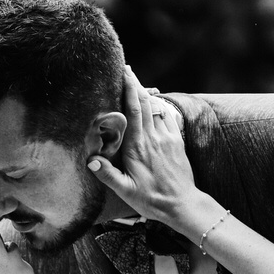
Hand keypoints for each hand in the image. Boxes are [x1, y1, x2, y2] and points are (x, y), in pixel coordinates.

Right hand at [86, 66, 203, 223]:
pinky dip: (159, 106)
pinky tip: (153, 103)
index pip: (133, 111)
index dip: (129, 89)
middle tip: (126, 69)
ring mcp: (167, 138)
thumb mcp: (126, 192)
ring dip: (146, 93)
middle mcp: (153, 138)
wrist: (183, 205)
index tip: (123, 72)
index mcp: (137, 147)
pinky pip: (167, 116)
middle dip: (136, 83)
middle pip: (145, 102)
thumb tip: (90, 161)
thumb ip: (108, 175)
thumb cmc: (152, 200)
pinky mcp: (177, 141)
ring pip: (156, 107)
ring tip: (136, 83)